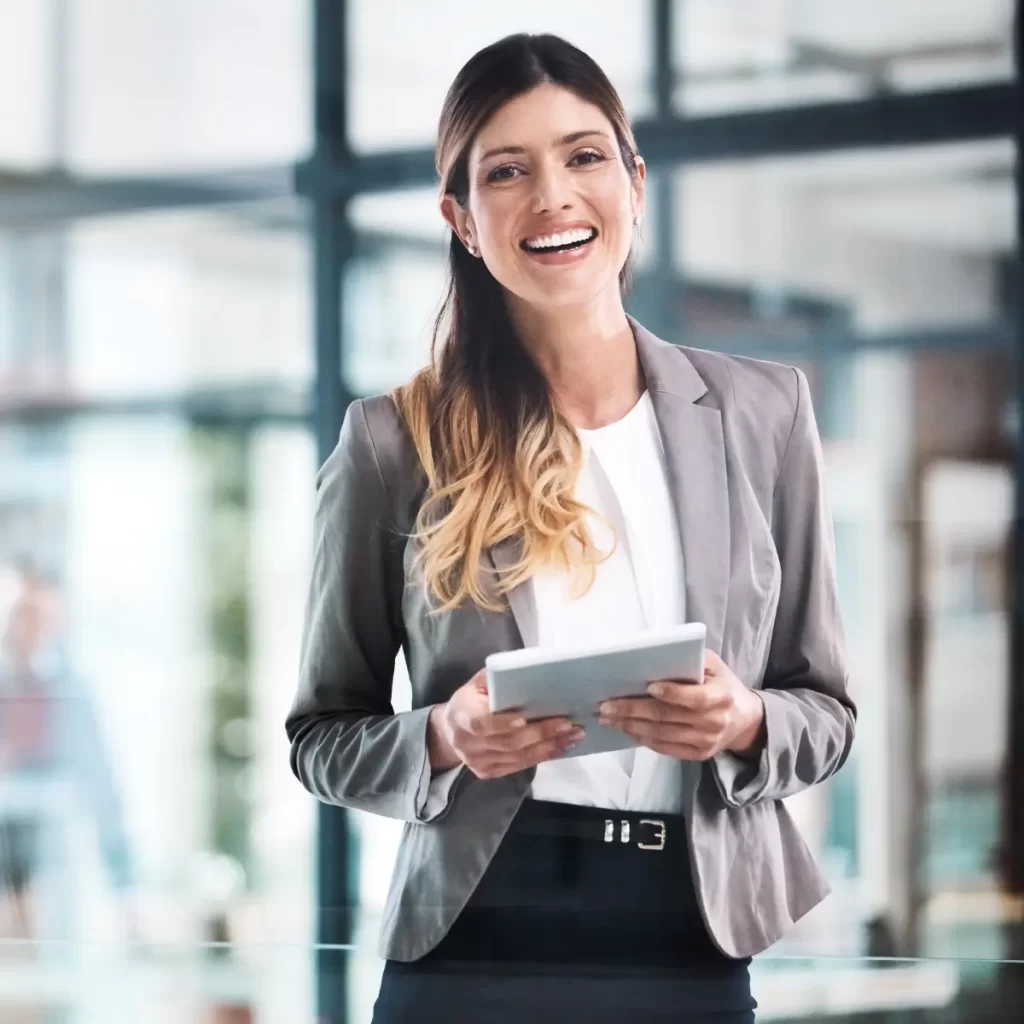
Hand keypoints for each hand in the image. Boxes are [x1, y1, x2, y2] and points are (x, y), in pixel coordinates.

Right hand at [428, 669, 584, 779]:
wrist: (450, 730)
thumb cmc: (470, 699)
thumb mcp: (476, 683)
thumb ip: (496, 678)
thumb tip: (526, 670)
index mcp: (462, 715)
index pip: (482, 723)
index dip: (503, 723)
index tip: (525, 718)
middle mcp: (467, 743)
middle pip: (508, 742)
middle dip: (540, 734)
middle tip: (568, 725)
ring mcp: (477, 762)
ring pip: (517, 758)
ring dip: (548, 748)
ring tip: (572, 737)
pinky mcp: (487, 773)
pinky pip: (517, 767)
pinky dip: (541, 757)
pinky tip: (559, 748)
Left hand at [597, 650, 765, 760]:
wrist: (744, 720)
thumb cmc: (722, 685)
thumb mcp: (715, 666)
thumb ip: (692, 659)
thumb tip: (657, 654)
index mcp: (722, 695)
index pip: (695, 697)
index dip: (672, 693)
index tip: (648, 686)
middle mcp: (715, 721)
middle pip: (668, 717)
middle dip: (633, 710)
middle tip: (606, 705)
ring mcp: (706, 741)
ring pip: (661, 735)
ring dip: (630, 726)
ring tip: (607, 718)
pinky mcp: (697, 755)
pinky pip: (665, 748)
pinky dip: (642, 739)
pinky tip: (626, 729)